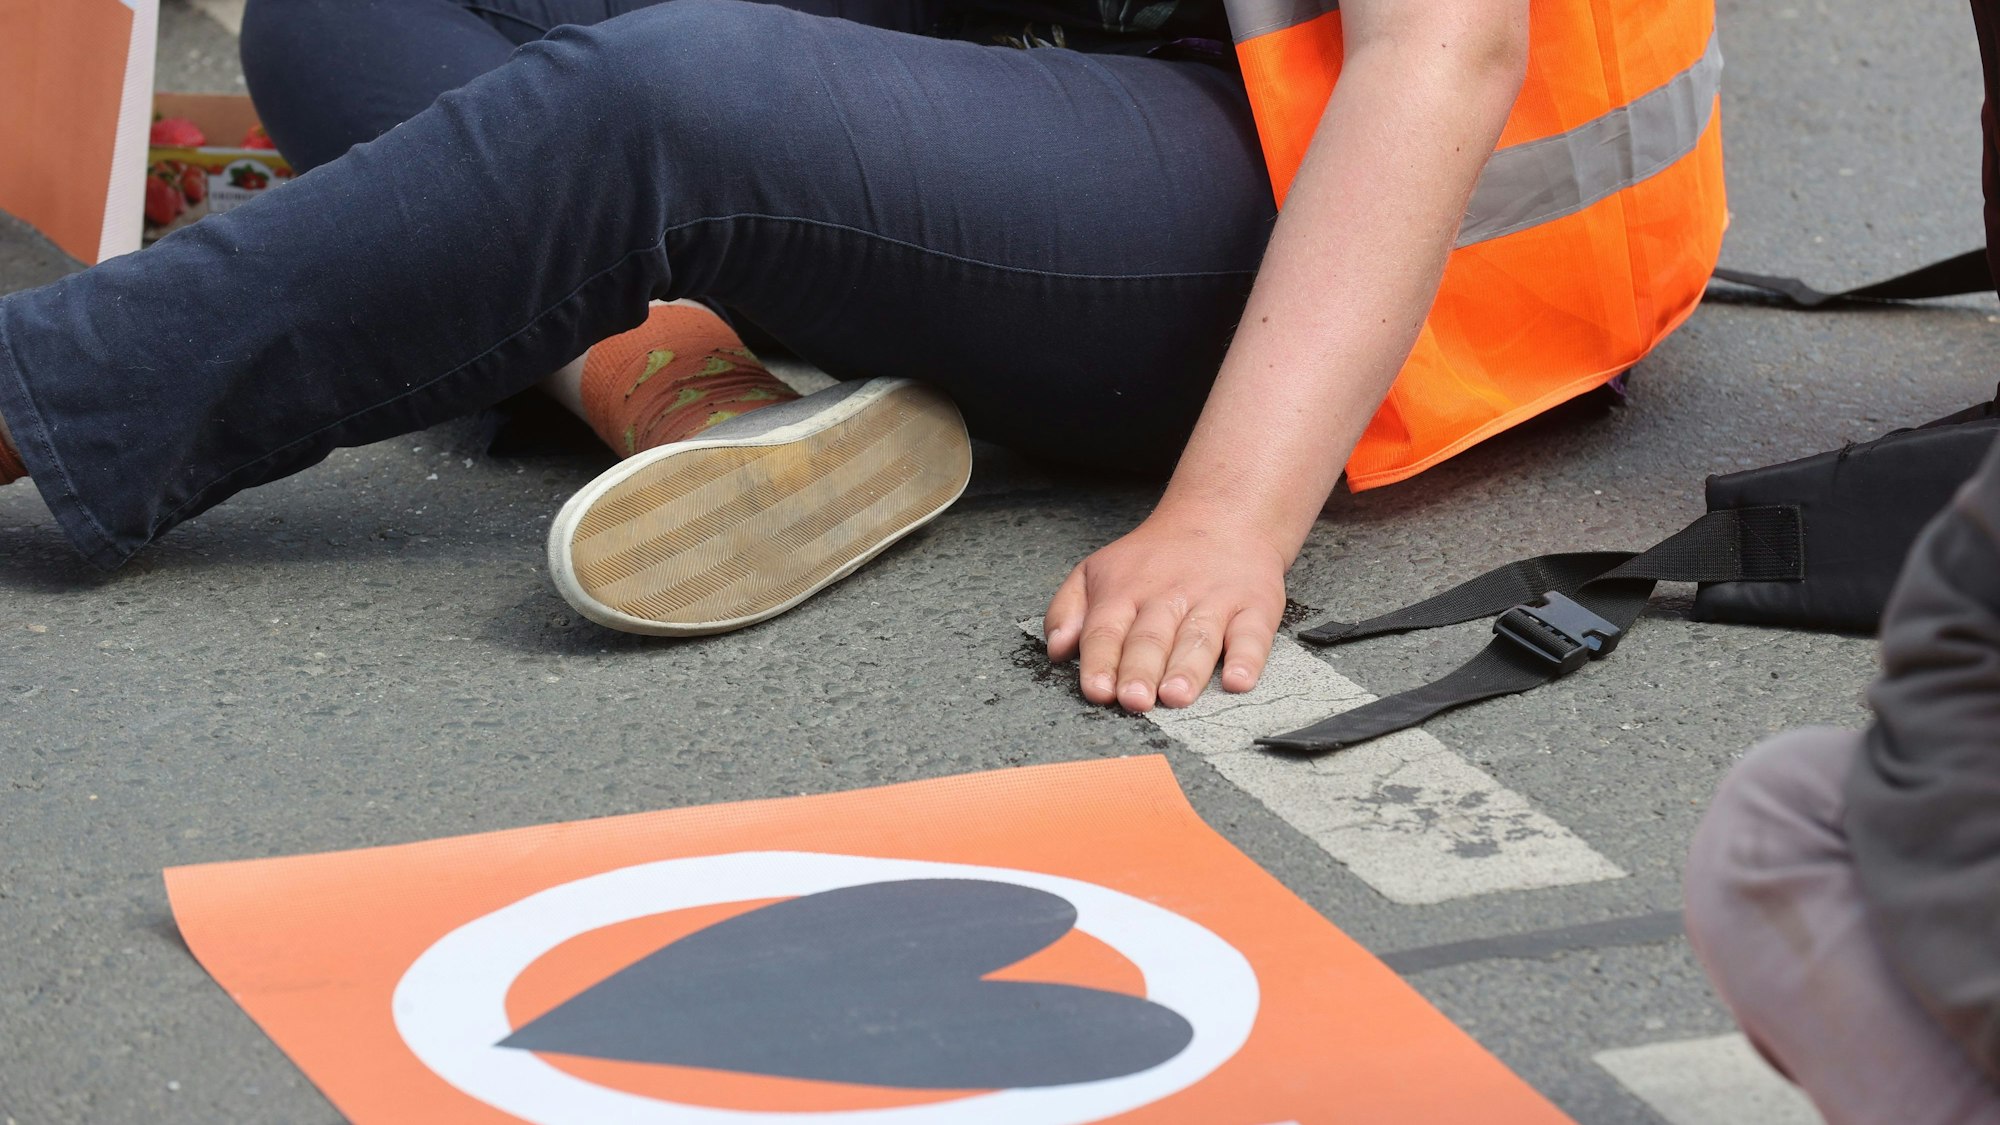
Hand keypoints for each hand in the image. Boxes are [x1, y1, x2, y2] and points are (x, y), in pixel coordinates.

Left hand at [1043, 511, 1288, 711]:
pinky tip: (1238, 681)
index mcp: (1125, 591)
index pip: (1107, 629)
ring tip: (1175, 695)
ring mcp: (1213, 601)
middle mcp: (1168, 596)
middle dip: (1140, 670)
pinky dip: (1247, 659)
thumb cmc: (1153, 558)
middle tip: (1135, 700)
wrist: (1222, 516)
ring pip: (1197, 638)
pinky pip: (1252, 635)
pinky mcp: (1254, 607)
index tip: (1097, 690)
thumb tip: (1056, 650)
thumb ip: (1067, 610)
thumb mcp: (1096, 570)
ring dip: (1187, 669)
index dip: (1101, 661)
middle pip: (1151, 638)